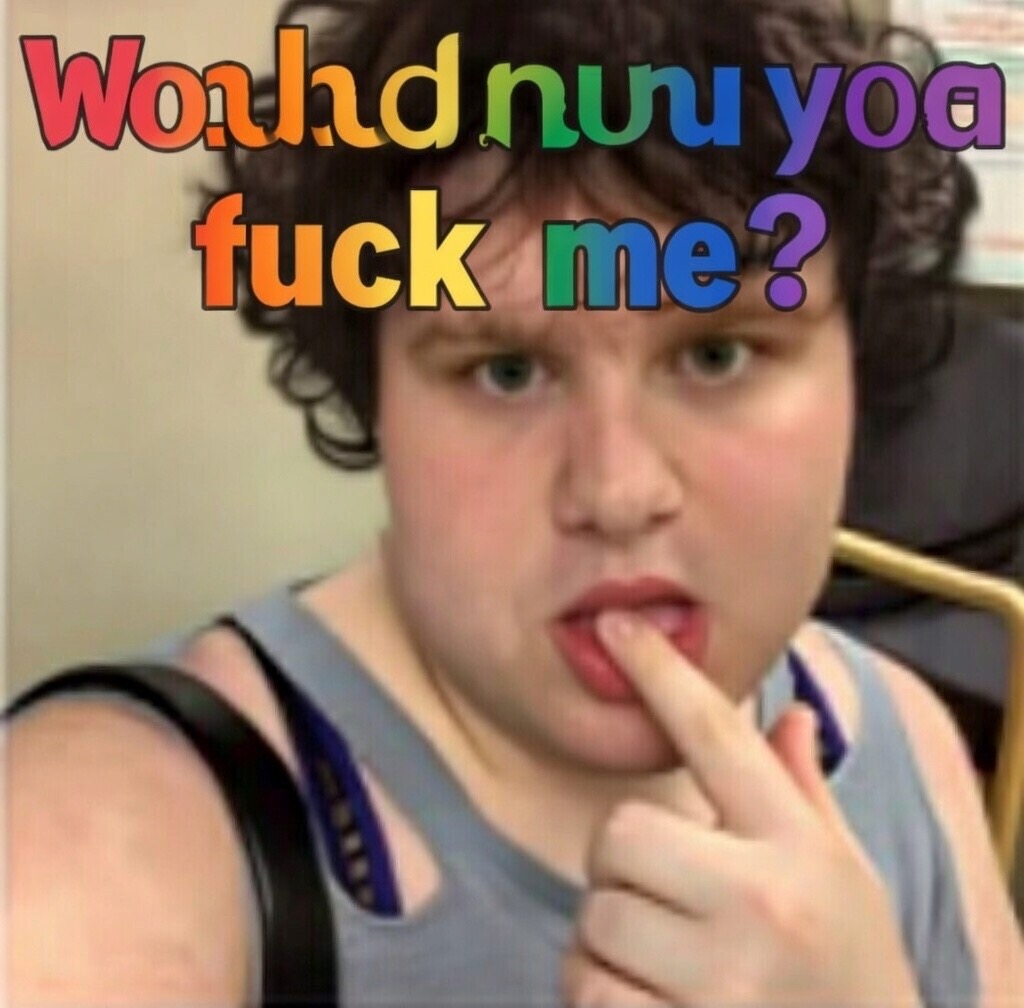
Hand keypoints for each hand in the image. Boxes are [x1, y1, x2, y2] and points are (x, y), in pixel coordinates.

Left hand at [562, 611, 921, 1007]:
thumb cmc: (853, 971)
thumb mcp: (847, 874)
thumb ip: (804, 792)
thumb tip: (790, 713)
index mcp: (801, 847)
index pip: (717, 735)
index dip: (662, 671)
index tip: (618, 625)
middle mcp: (763, 903)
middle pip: (620, 833)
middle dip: (623, 863)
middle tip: (661, 892)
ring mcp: (723, 981)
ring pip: (595, 920)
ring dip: (610, 940)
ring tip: (666, 963)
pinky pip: (587, 992)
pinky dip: (602, 997)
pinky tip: (653, 1005)